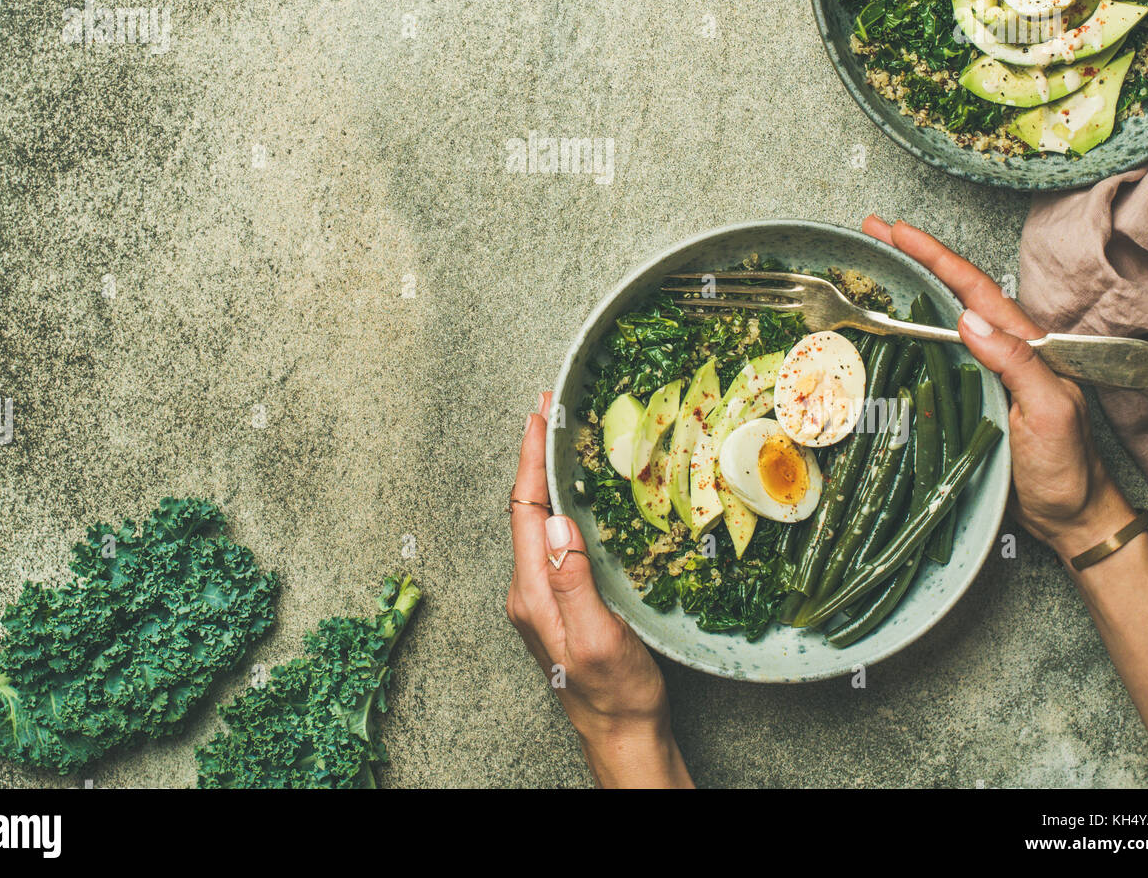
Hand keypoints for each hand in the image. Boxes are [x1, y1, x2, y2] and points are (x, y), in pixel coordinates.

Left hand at [506, 393, 692, 787]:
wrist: (623, 736)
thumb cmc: (615, 694)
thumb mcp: (596, 638)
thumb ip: (571, 580)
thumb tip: (555, 520)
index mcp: (531, 591)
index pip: (524, 507)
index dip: (532, 457)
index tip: (540, 414)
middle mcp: (528, 588)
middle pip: (526, 507)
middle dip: (537, 455)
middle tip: (552, 410)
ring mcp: (542, 594)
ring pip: (539, 520)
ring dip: (548, 476)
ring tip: (563, 437)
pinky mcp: (560, 599)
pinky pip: (554, 538)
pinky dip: (562, 502)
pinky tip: (580, 492)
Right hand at [862, 217, 1133, 557]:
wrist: (1070, 518)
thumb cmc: (1068, 468)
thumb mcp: (1051, 412)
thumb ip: (1018, 363)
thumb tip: (968, 319)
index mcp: (1024, 345)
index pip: (974, 289)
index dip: (936, 256)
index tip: (899, 230)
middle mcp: (1001, 350)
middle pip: (953, 291)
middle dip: (914, 256)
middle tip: (873, 229)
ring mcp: (982, 373)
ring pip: (940, 318)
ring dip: (907, 287)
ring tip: (873, 262)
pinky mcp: (967, 397)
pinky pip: (933, 354)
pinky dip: (906, 330)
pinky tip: (886, 324)